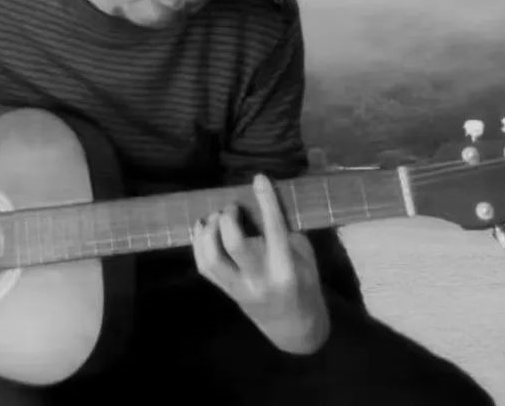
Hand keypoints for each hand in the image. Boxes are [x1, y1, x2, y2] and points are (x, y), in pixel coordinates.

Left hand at [192, 173, 330, 353]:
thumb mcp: (306, 258)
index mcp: (285, 269)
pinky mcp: (225, 291)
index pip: (273, 229)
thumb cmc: (305, 285)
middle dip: (228, 219)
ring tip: (214, 217)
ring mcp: (238, 288)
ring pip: (212, 257)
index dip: (266, 200)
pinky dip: (198, 243)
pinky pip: (204, 267)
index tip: (259, 178)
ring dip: (208, 231)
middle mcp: (259, 279)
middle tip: (231, 207)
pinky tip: (202, 227)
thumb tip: (262, 202)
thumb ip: (285, 232)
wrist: (294, 327)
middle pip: (235, 244)